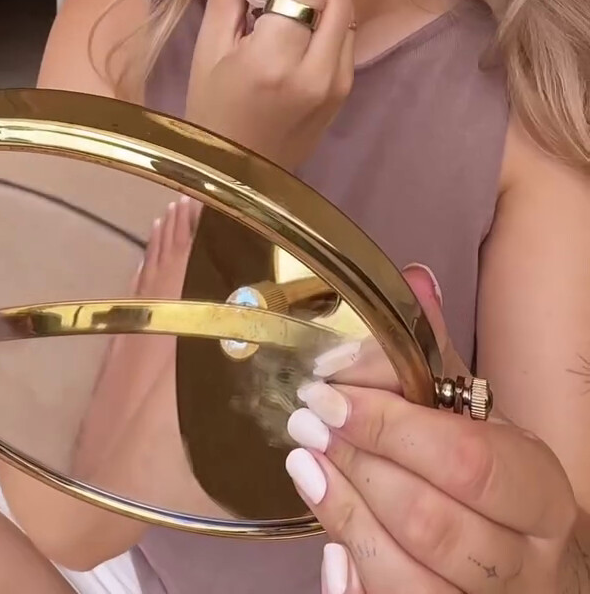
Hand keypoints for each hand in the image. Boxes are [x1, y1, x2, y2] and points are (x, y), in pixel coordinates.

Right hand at [185, 0, 354, 171]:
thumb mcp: (208, 47)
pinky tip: (292, 28)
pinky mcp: (345, 92)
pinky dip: (324, 19)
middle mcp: (317, 72)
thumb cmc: (210, 111)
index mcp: (275, 60)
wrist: (236, 180)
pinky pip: (344, 35)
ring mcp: (337, 84)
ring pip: (346, 9)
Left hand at [285, 266, 577, 592]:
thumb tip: (412, 280)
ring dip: (344, 514)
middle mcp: (524, 560)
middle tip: (308, 423)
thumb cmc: (497, 483)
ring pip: (407, 577)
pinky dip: (352, 578)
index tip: (331, 393)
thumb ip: (437, 354)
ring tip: (305, 464)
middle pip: (431, 520)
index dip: (391, 427)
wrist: (533, 567)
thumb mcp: (478, 416)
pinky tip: (326, 537)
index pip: (466, 460)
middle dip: (359, 466)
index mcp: (539, 492)